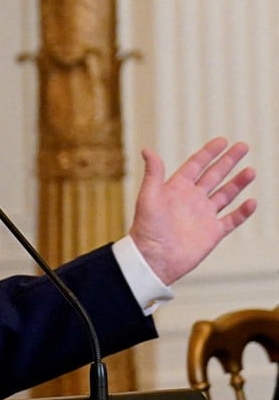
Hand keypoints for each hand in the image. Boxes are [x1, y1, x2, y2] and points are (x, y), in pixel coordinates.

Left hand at [129, 137, 255, 284]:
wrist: (154, 259)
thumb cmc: (146, 229)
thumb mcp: (148, 197)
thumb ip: (153, 173)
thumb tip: (147, 149)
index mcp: (176, 189)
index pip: (195, 166)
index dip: (208, 153)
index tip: (222, 141)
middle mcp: (191, 200)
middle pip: (214, 176)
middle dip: (228, 161)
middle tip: (243, 146)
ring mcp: (203, 216)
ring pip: (225, 195)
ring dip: (238, 183)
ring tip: (250, 171)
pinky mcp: (212, 232)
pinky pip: (232, 220)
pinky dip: (243, 211)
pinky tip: (252, 202)